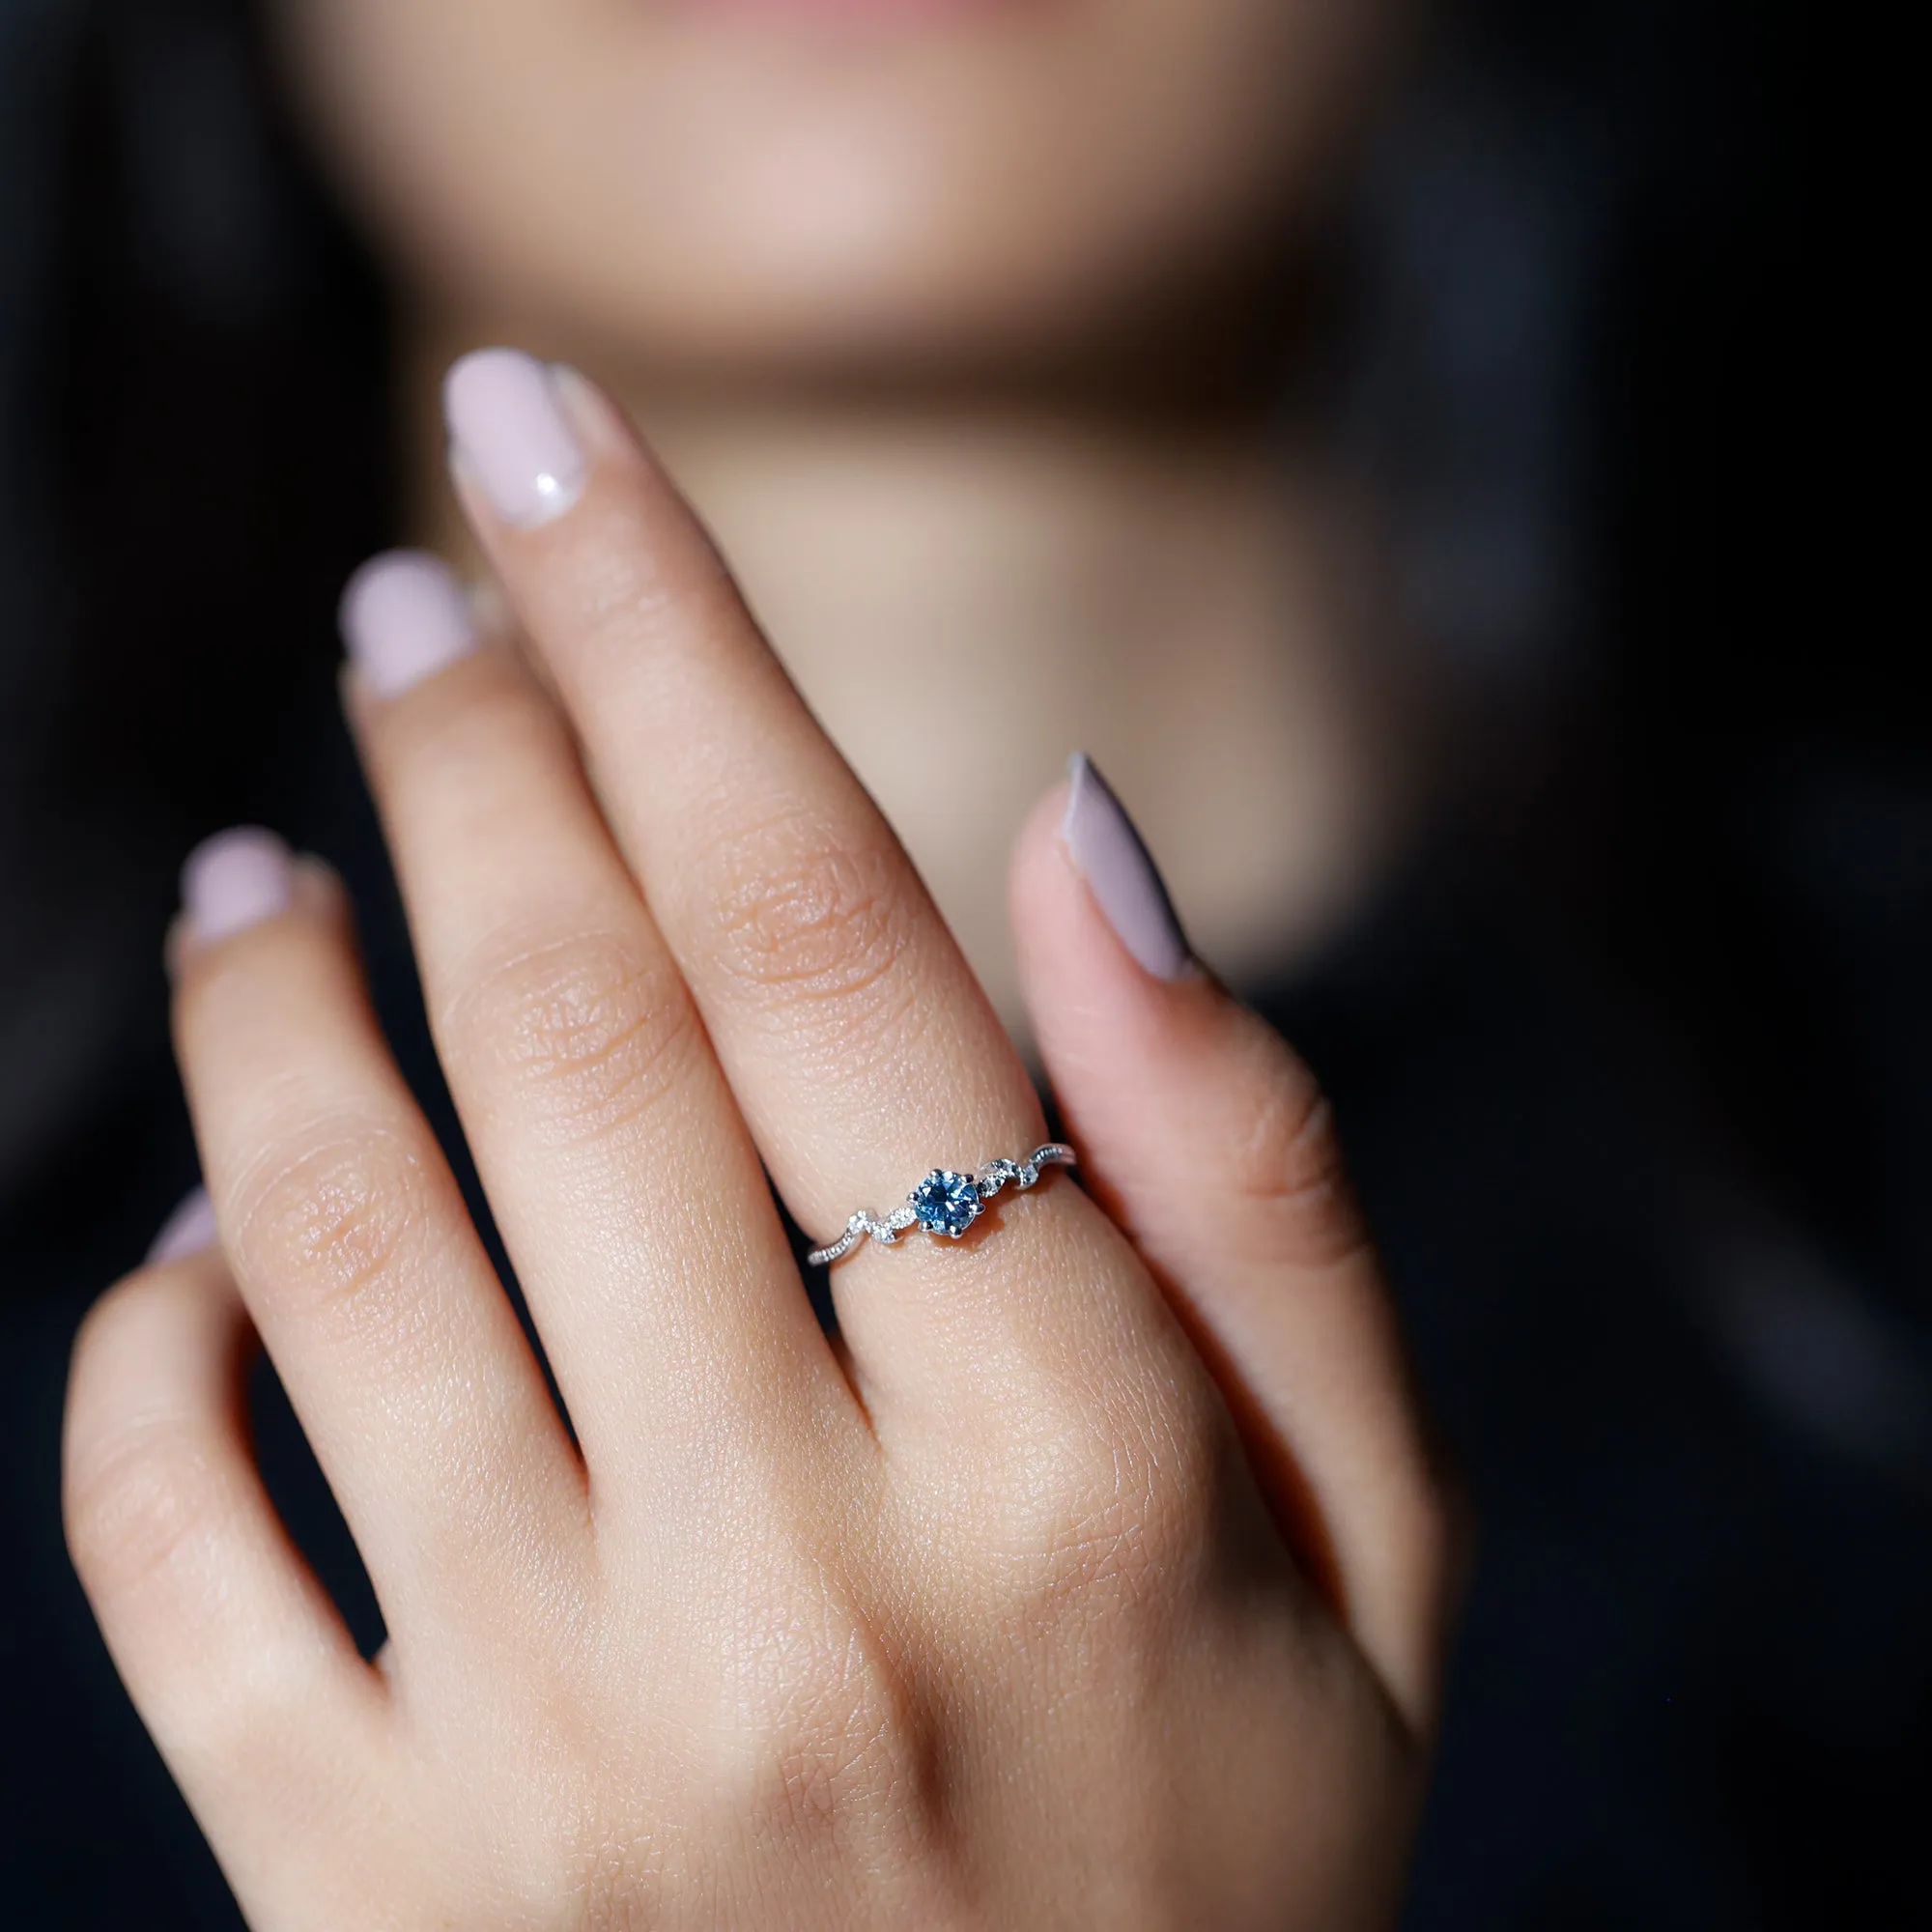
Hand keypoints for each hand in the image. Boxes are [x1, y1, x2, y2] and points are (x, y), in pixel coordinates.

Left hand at [65, 352, 1450, 1928]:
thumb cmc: (1233, 1860)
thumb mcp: (1372, 1535)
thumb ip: (1257, 1178)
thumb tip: (1071, 839)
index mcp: (1080, 1465)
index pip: (837, 940)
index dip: (677, 647)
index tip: (555, 446)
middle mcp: (803, 1581)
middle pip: (571, 1040)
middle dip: (472, 756)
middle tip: (412, 607)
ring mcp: (554, 1754)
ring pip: (332, 1248)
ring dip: (269, 998)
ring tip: (263, 863)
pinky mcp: (365, 1901)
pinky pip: (171, 1555)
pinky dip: (142, 1347)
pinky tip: (192, 1237)